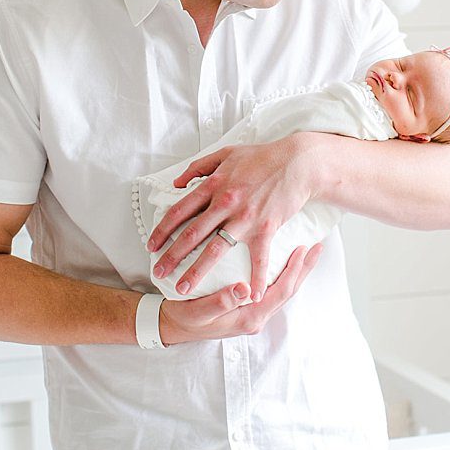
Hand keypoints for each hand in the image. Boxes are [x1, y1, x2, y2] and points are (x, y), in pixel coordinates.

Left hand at [149, 132, 328, 300]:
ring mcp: (245, 218)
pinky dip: (257, 277)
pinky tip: (253, 295)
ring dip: (197, 271)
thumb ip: (199, 167)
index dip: (162, 230)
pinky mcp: (266, 227)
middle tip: (158, 273)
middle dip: (171, 257)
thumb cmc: (264, 157)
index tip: (151, 246)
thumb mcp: (226, 154)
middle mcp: (225, 203)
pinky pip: (259, 257)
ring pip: (215, 250)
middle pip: (191, 235)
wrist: (298, 163)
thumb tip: (177, 182)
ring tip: (184, 288)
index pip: (179, 211)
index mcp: (214, 185)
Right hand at [158, 244, 323, 344]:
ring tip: (307, 250)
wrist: (171, 327)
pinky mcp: (246, 304)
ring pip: (281, 288)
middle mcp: (256, 316)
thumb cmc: (184, 319)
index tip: (305, 250)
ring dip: (295, 270)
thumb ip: (220, 302)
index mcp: (250, 318)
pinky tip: (283, 259)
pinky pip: (270, 287)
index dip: (295, 270)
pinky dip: (280, 272)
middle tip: (317, 246)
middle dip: (303, 268)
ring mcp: (253, 311)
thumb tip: (245, 289)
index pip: (282, 292)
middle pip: (288, 289)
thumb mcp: (198, 312)